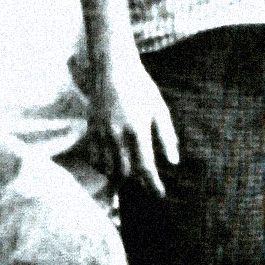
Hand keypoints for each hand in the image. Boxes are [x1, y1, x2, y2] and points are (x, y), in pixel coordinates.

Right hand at [91, 52, 178, 197]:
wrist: (113, 69)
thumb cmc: (141, 88)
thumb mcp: (159, 109)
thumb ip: (166, 136)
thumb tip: (173, 162)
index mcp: (138, 130)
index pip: (145, 166)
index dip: (152, 184)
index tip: (159, 195)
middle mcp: (117, 135)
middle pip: (124, 172)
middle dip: (134, 182)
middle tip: (144, 183)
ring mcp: (101, 134)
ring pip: (107, 168)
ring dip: (118, 176)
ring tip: (127, 177)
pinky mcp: (91, 130)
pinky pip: (95, 158)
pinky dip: (103, 166)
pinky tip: (111, 165)